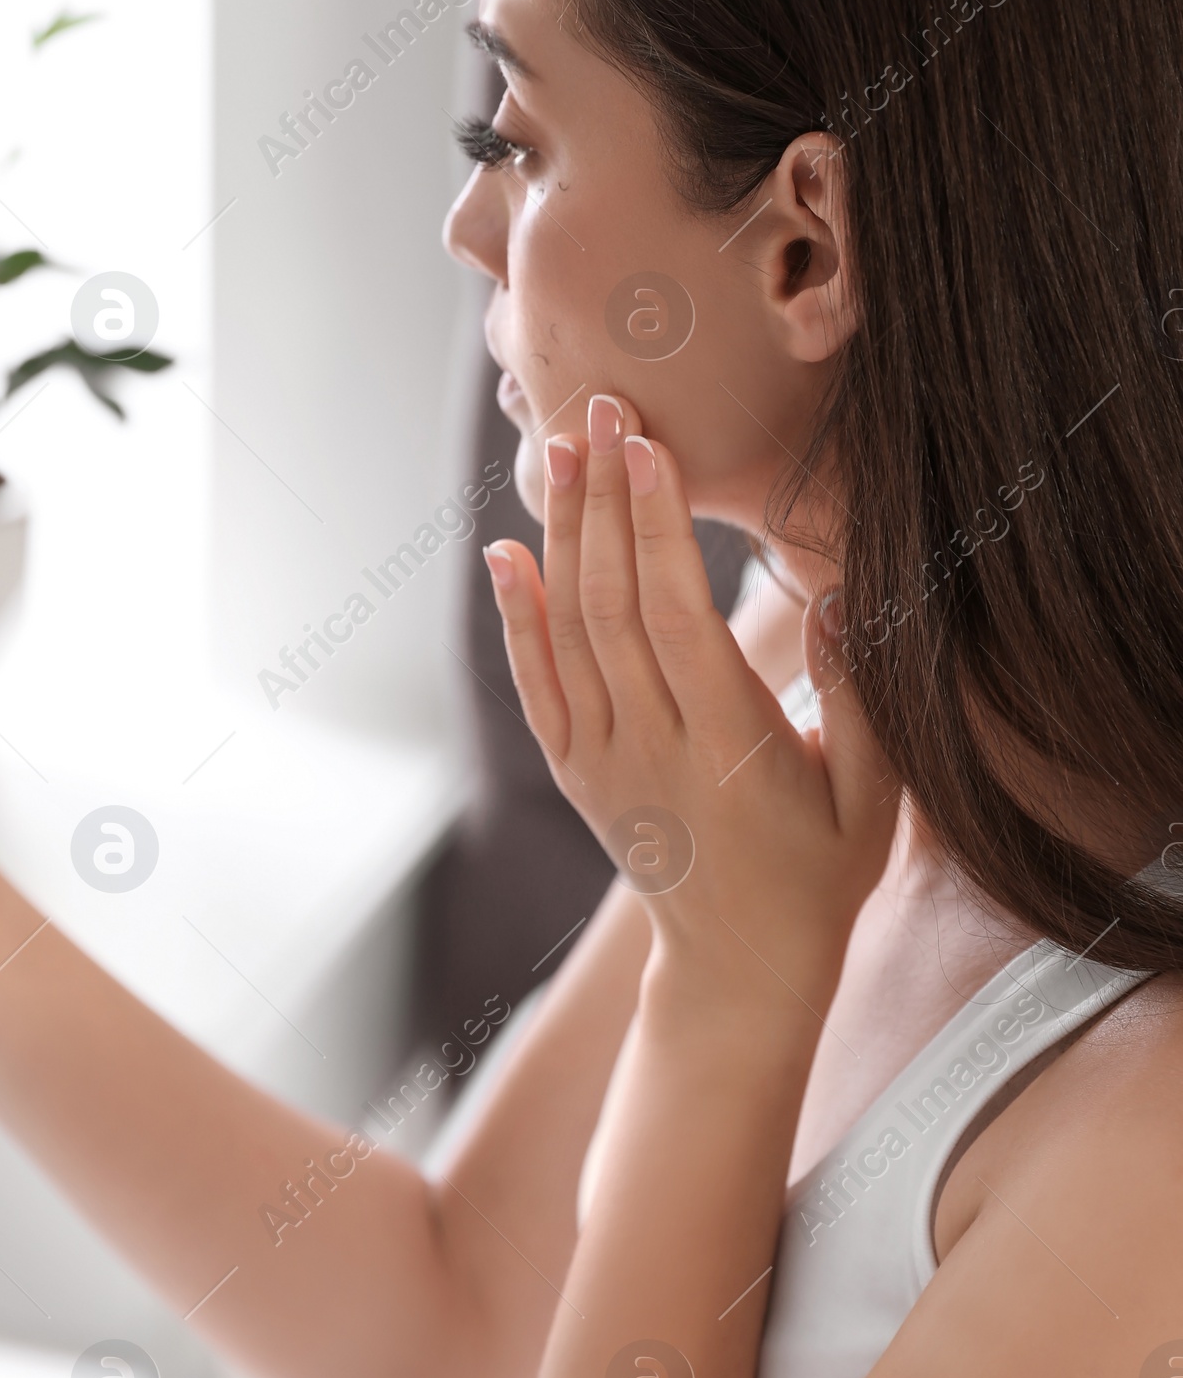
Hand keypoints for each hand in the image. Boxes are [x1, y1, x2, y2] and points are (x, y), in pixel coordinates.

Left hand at [482, 394, 897, 1029]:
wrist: (739, 970)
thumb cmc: (821, 875)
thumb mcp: (872, 801)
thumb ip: (854, 702)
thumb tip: (829, 601)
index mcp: (729, 750)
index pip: (676, 617)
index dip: (656, 527)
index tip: (649, 445)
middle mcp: (651, 748)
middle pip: (612, 605)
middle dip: (604, 498)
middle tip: (602, 407)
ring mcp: (602, 761)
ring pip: (567, 631)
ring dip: (559, 534)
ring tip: (559, 447)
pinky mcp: (575, 771)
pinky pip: (535, 684)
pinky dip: (516, 615)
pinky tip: (505, 549)